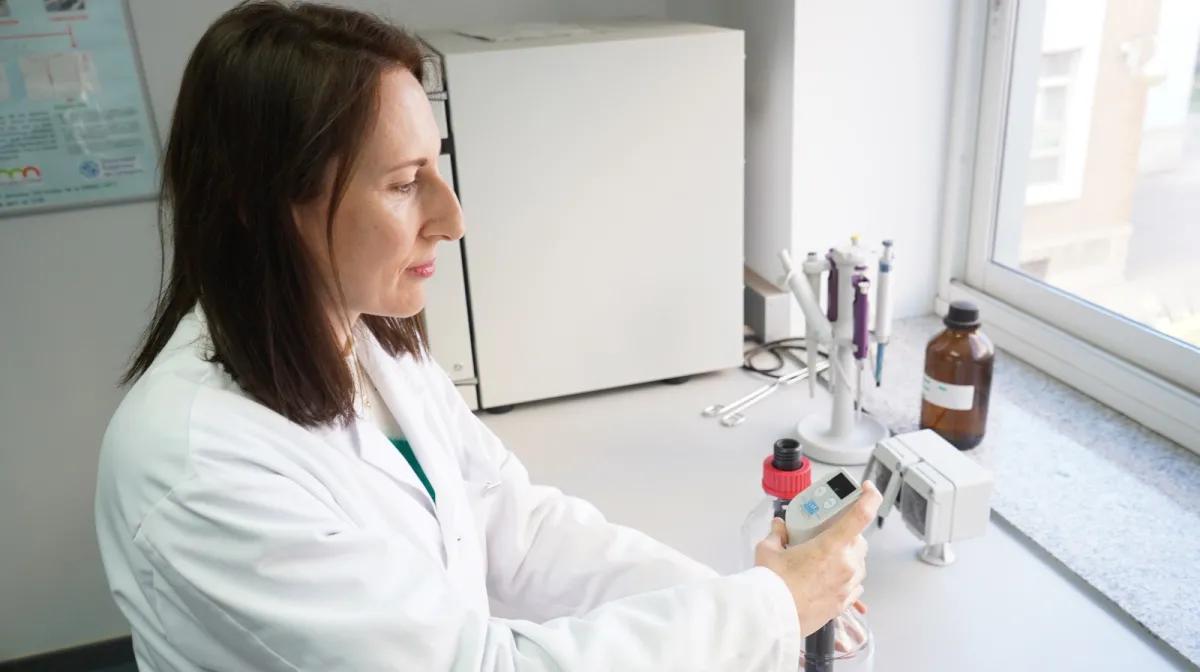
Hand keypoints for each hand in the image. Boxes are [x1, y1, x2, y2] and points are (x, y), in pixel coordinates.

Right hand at [753, 481, 881, 636]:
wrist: (772, 617)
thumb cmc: (772, 585)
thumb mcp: (768, 550)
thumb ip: (777, 534)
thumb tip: (779, 528)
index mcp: (831, 545)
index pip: (861, 514)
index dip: (869, 496)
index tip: (868, 489)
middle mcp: (846, 564)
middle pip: (859, 540)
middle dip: (847, 534)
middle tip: (827, 534)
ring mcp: (847, 585)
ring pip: (859, 563)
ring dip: (846, 556)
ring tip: (823, 559)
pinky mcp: (844, 602)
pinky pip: (855, 584)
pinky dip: (845, 577)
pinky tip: (827, 577)